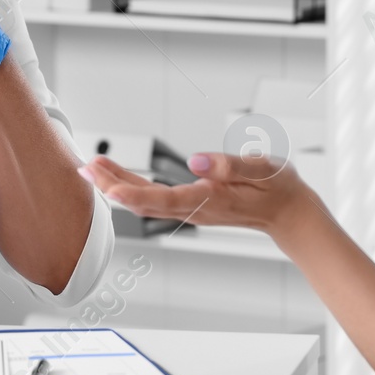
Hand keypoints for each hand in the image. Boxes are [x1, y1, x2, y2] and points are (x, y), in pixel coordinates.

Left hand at [78, 152, 324, 243]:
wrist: (289, 213)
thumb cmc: (278, 188)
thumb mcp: (262, 169)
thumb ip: (228, 165)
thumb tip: (195, 161)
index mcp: (209, 199)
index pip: (163, 198)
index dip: (133, 193)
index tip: (106, 185)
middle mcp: (195, 208)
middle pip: (145, 201)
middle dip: (112, 186)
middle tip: (85, 166)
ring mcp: (192, 209)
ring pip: (146, 201)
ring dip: (117, 186)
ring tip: (92, 168)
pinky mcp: (192, 205)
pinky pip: (155, 200)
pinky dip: (132, 188)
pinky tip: (118, 179)